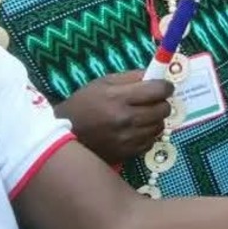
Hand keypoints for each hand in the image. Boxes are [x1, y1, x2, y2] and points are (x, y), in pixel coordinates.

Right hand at [54, 72, 172, 163]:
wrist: (62, 136)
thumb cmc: (83, 104)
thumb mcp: (103, 83)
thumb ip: (132, 77)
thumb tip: (157, 74)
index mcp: (119, 98)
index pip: (159, 90)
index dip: (165, 86)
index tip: (163, 87)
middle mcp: (126, 120)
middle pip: (163, 109)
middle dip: (162, 103)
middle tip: (152, 102)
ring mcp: (127, 139)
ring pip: (159, 127)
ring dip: (155, 120)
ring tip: (141, 116)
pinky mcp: (127, 154)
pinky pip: (150, 142)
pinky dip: (147, 135)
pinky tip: (135, 130)